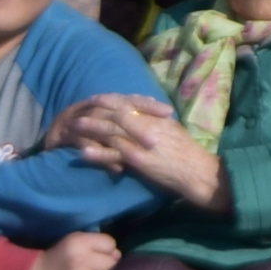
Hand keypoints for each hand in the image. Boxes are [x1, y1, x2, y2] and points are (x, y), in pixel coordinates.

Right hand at [21, 231, 120, 269]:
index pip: (110, 243)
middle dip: (108, 265)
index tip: (100, 254)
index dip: (107, 249)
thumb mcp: (71, 242)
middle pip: (113, 261)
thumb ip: (93, 244)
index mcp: (78, 242)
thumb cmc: (55, 260)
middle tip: (97, 269)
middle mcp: (82, 259)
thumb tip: (118, 254)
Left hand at [59, 93, 223, 210]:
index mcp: (154, 118)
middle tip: (78, 110)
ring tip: (73, 128)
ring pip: (111, 132)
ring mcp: (140, 142)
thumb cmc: (188, 153)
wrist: (197, 170)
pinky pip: (114, 155)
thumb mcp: (173, 130)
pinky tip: (83, 154)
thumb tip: (150, 108)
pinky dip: (98, 154)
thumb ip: (159, 119)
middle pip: (115, 114)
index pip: (127, 104)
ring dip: (90, 129)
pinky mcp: (138, 160)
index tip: (96, 99)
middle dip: (95, 111)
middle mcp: (145, 125)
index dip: (110, 101)